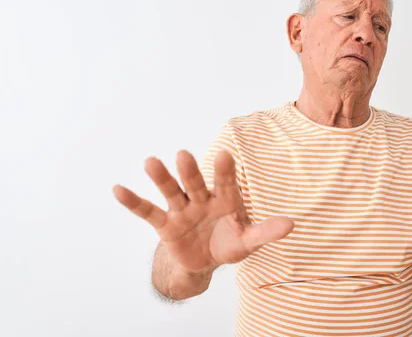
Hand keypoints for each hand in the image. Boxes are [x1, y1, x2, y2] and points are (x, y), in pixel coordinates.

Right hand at [113, 150, 294, 272]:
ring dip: (161, 178)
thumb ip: (266, 231)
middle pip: (195, 183)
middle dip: (191, 171)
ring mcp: (182, 210)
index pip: (226, 182)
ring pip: (171, 191)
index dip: (224, 170)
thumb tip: (292, 224)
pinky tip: (118, 189)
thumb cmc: (229, 243)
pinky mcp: (165, 225)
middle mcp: (202, 199)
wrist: (205, 260)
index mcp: (225, 199)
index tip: (225, 154)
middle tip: (184, 155)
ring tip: (150, 161)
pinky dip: (133, 202)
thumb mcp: (248, 241)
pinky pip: (147, 212)